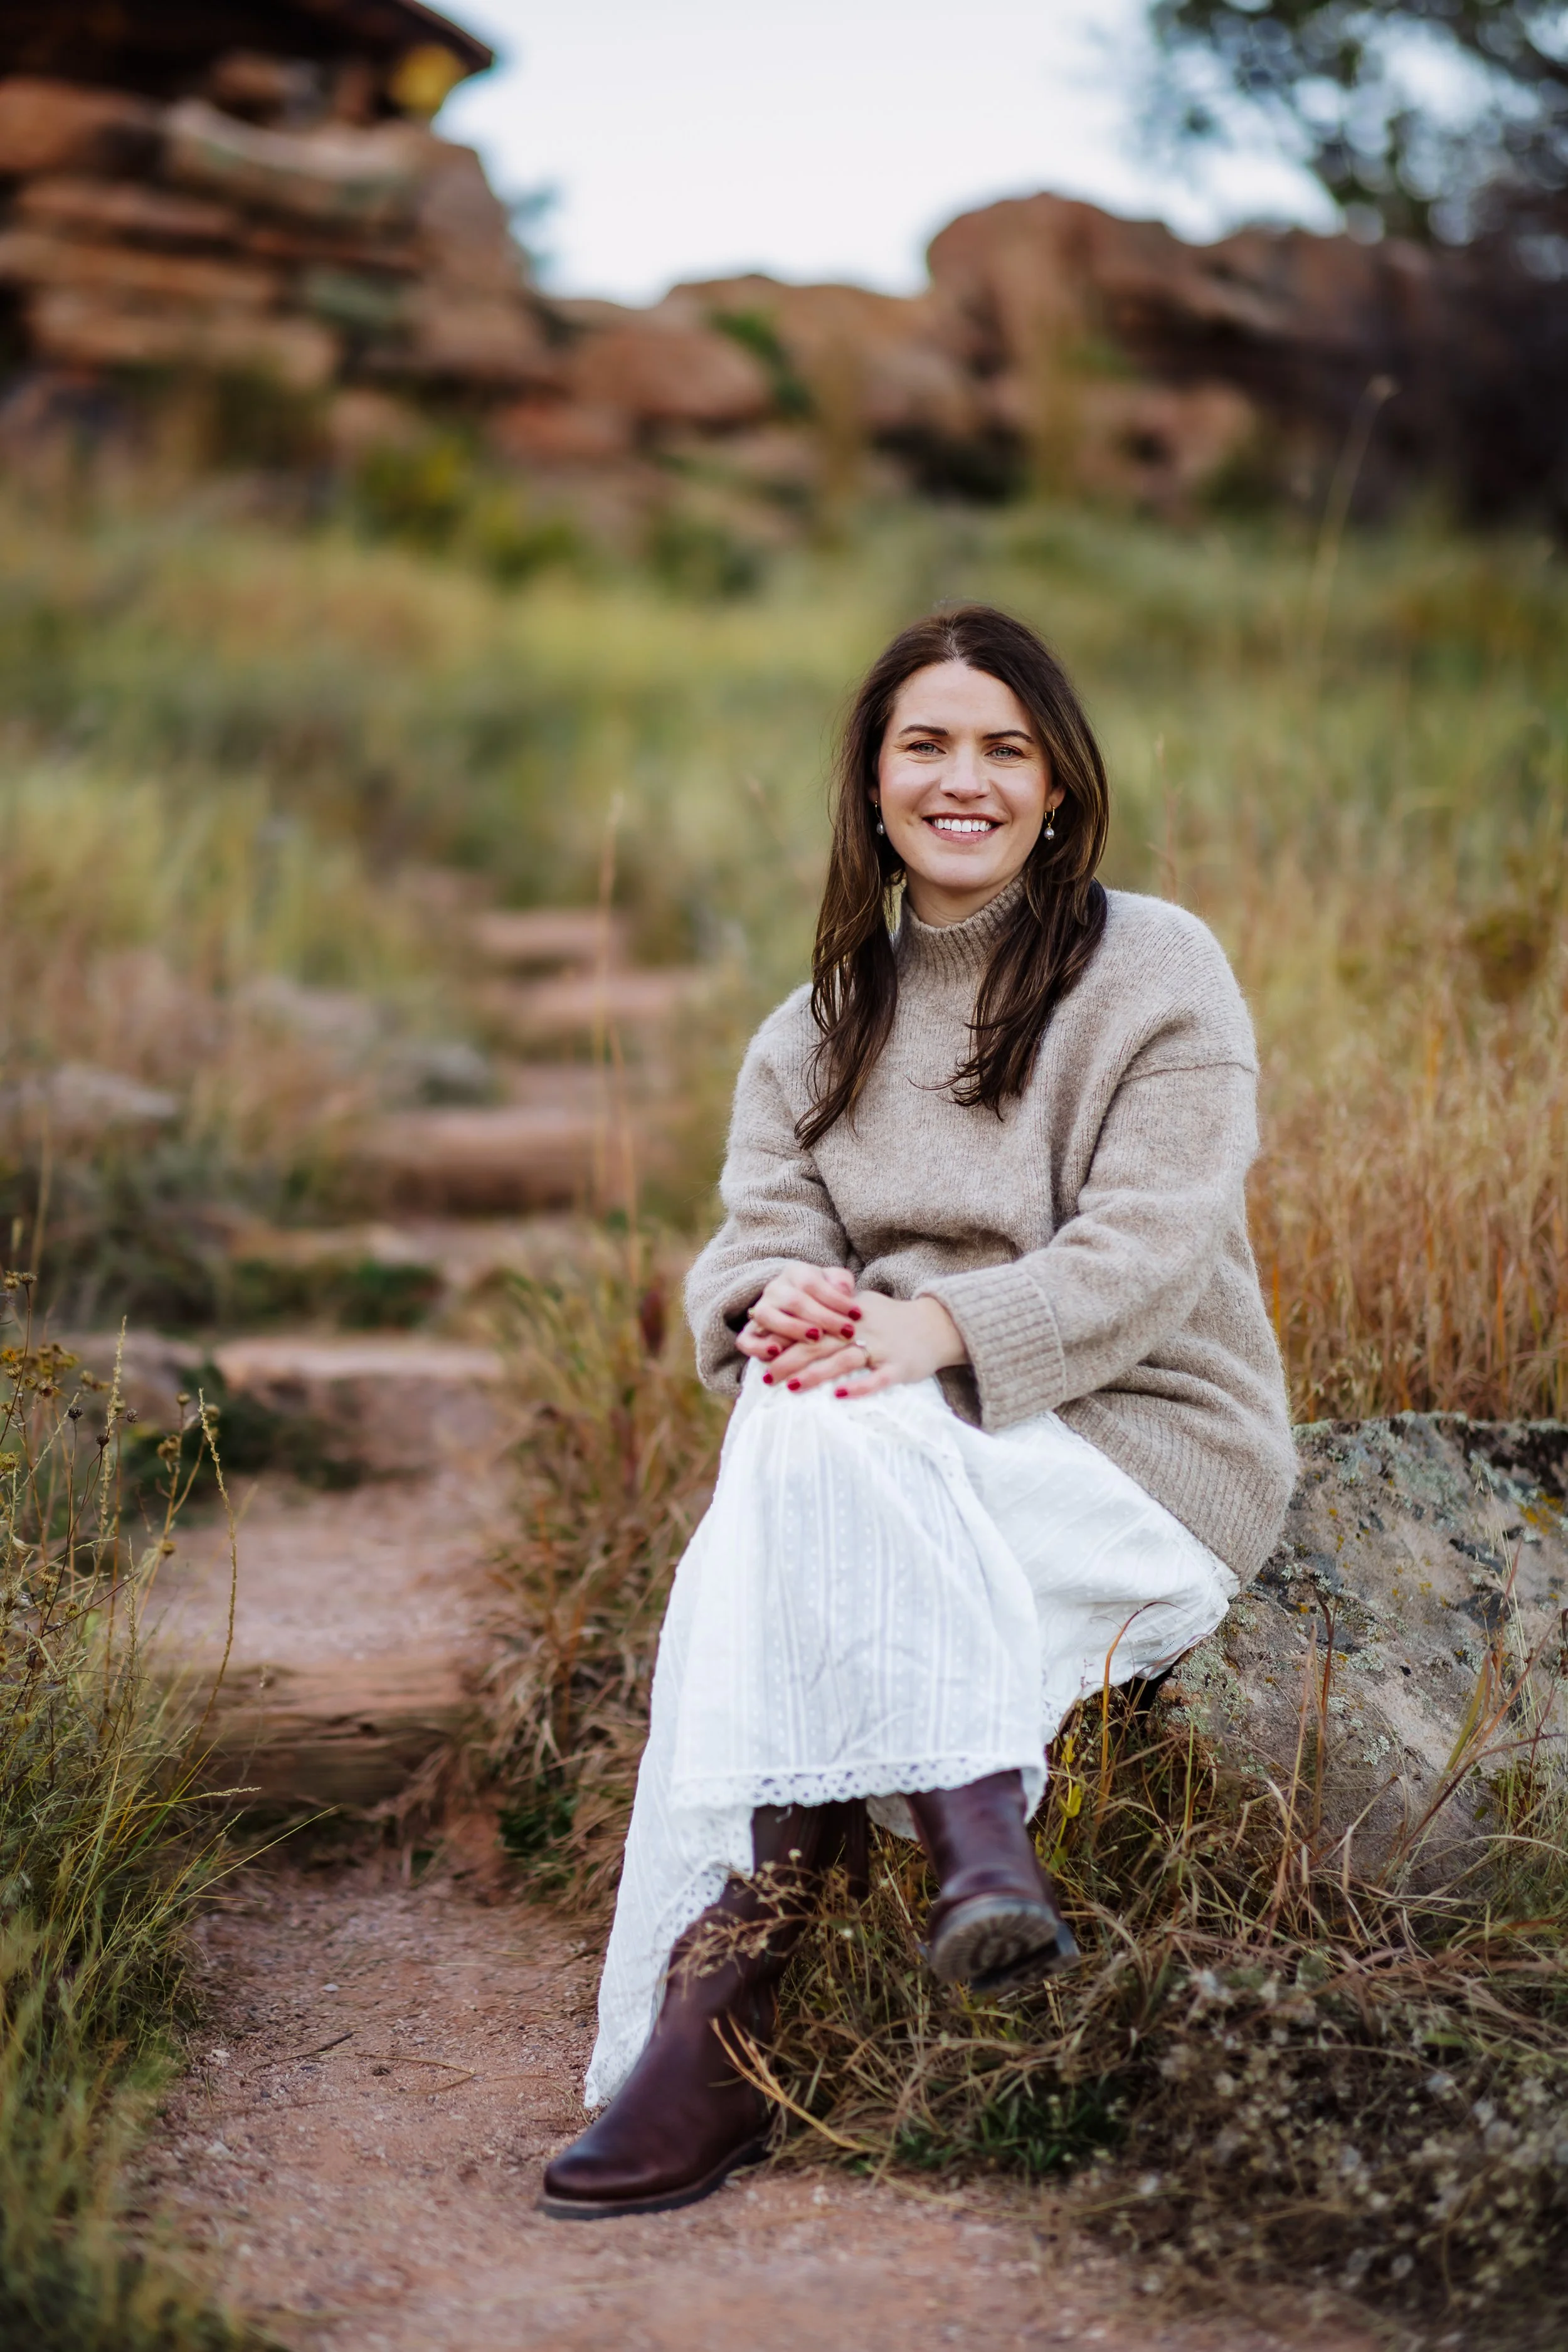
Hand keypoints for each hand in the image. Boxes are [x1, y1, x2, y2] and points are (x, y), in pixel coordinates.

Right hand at [736, 1262, 860, 1376]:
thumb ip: (841, 1282)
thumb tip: (844, 1290)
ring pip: (768, 1317)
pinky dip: (757, 1347)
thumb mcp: (835, 1284)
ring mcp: (760, 1309)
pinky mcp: (750, 1331)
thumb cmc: (825, 1298)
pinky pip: (745, 1340)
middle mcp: (775, 1288)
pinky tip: (777, 1352)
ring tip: (816, 1338)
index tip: (857, 1315)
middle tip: (846, 1331)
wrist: (802, 1309)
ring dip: (793, 1328)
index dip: (835, 1299)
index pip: (812, 1283)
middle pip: (794, 1300)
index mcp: (796, 1273)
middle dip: (823, 1317)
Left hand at [738, 1265, 966, 1399]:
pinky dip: (858, 1387)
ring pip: (844, 1360)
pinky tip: (839, 1396)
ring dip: (816, 1374)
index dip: (787, 1337)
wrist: (938, 1325)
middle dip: (791, 1359)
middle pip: (821, 1343)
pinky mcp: (899, 1367)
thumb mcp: (863, 1307)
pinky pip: (877, 1379)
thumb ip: (833, 1314)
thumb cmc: (892, 1320)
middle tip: (767, 1375)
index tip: (764, 1350)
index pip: (813, 1323)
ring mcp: (882, 1348)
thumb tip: (796, 1324)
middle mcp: (863, 1328)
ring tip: (791, 1387)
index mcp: (850, 1313)